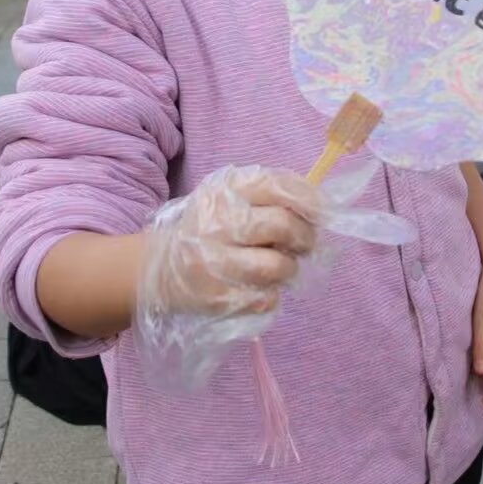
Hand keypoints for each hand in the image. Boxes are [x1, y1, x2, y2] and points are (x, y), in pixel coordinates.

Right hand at [138, 166, 319, 321]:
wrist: (160, 268)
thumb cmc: (210, 226)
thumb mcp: (231, 196)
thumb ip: (272, 193)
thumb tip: (322, 206)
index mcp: (225, 190)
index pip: (277, 185)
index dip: (309, 200)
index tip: (321, 213)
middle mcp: (217, 221)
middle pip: (283, 226)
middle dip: (305, 237)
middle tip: (305, 244)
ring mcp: (214, 261)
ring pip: (278, 267)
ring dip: (290, 268)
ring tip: (281, 267)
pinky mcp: (216, 297)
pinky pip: (266, 298)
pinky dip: (272, 293)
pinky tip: (259, 286)